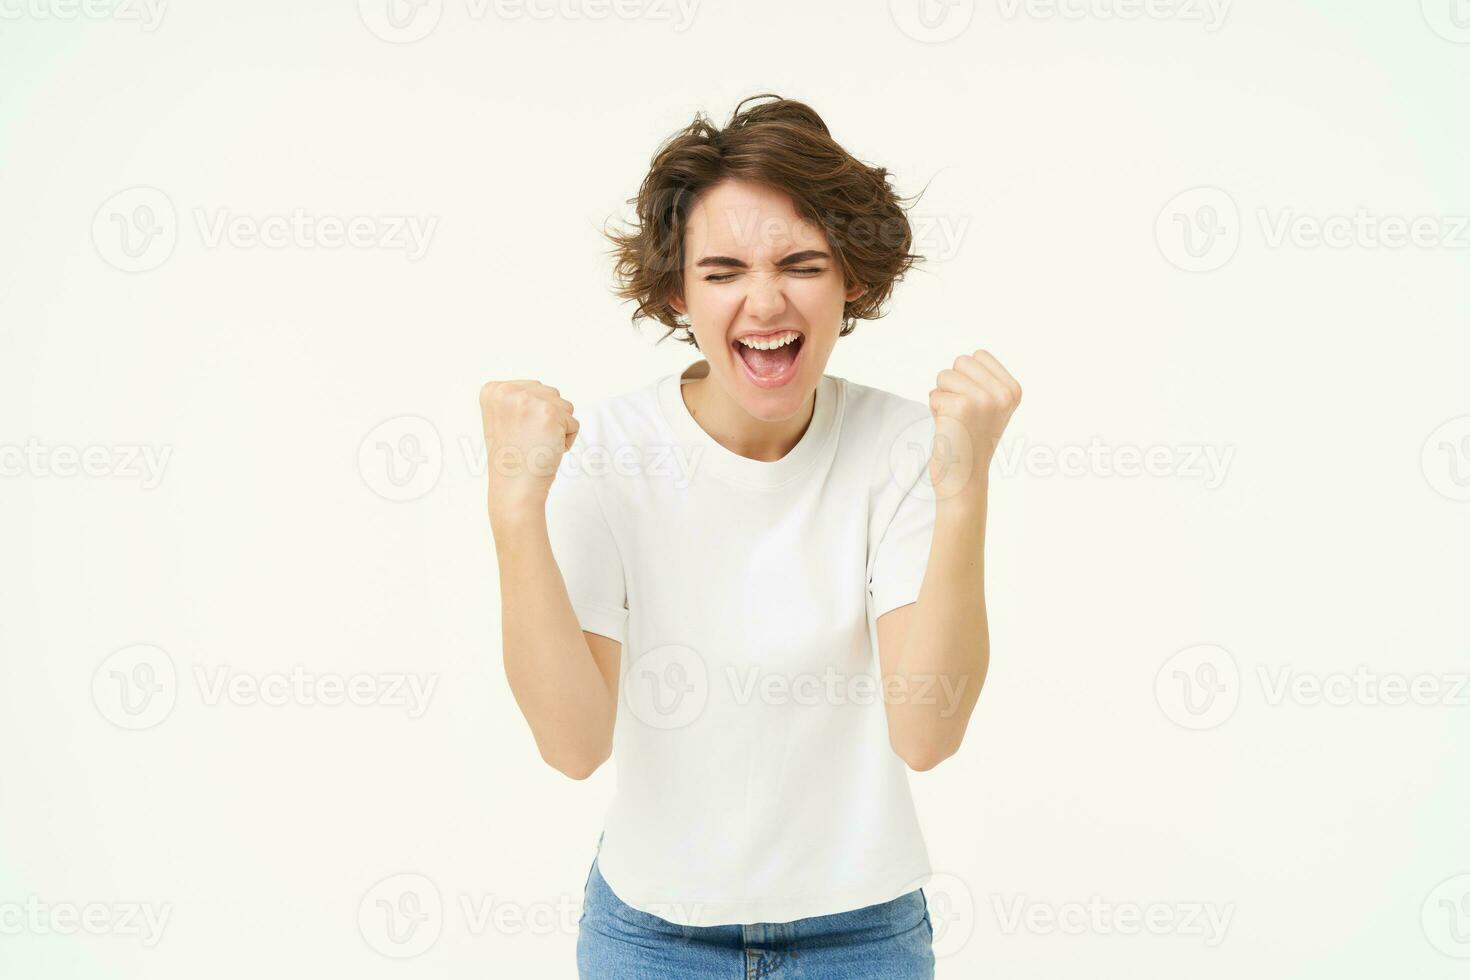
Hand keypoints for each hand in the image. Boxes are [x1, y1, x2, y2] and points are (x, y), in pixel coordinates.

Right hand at [478, 380, 577, 523]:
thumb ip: (517, 400)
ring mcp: (527, 400)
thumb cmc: (512, 460)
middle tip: (528, 441)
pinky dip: (566, 440)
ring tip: (536, 445)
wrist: (514, 489)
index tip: (517, 433)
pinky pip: (573, 423)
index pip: (534, 389)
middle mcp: (507, 391)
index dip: (533, 416)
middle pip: (551, 395)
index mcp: (493, 390)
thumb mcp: (502, 420)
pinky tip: (546, 450)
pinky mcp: (549, 414)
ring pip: (564, 407)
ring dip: (558, 429)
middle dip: (548, 420)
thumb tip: (543, 391)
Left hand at [927, 350, 1020, 501]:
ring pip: (944, 375)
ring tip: (954, 420)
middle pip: (961, 361)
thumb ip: (981, 381)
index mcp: (1012, 390)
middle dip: (952, 384)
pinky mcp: (962, 406)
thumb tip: (962, 361)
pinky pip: (934, 394)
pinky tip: (948, 428)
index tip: (973, 405)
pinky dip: (934, 410)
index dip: (966, 378)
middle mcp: (1002, 393)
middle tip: (960, 413)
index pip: (978, 355)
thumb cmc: (969, 441)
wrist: (964, 479)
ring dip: (942, 397)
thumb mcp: (988, 407)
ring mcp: (984, 399)